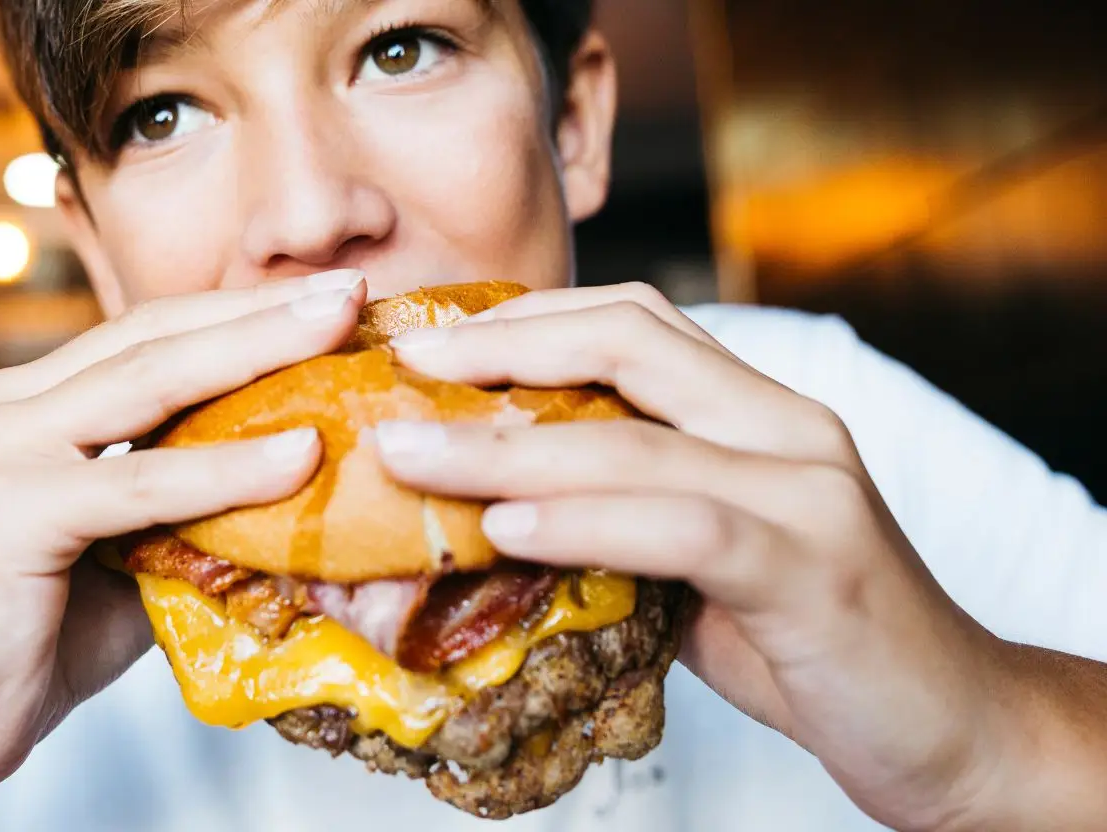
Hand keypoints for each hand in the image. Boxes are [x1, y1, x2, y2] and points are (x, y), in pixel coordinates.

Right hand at [0, 270, 366, 796]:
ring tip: (341, 329)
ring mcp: (0, 448)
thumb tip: (312, 477)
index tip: (334, 296)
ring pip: (148, 383)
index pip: (155, 334)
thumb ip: (197, 502)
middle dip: (262, 310)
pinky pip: (138, 482)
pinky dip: (224, 469)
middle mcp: (9, 404)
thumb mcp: (138, 548)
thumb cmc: (46, 637)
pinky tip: (299, 455)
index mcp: (36, 401)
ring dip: (256, 351)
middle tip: (354, 286)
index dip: (244, 311)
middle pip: (156, 336)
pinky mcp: (6, 509)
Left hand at [373, 283, 1016, 830]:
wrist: (948, 721)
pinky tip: (509, 529)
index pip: (633, 320)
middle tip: (403, 362)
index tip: (428, 338)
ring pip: (636, 438)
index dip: (522, 318)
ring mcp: (807, 490)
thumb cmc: (808, 638)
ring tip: (409, 452)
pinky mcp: (813, 566)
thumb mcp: (701, 560)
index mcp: (757, 411)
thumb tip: (490, 514)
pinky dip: (585, 522)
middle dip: (501, 347)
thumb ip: (623, 518)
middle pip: (630, 339)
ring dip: (505, 445)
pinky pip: (682, 526)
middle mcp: (787, 427)